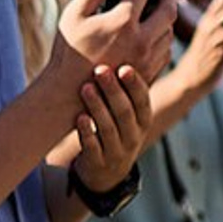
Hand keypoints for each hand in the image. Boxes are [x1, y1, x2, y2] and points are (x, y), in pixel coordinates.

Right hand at [54, 0, 174, 85]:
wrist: (72, 94)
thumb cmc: (69, 51)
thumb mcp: (75, 14)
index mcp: (122, 21)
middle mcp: (142, 39)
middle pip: (168, 8)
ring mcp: (149, 57)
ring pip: (170, 29)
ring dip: (164, 16)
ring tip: (152, 9)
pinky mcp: (152, 71)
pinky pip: (166, 48)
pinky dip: (162, 36)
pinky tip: (149, 32)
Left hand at [71, 65, 152, 192]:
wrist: (108, 171)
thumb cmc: (116, 131)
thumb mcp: (129, 115)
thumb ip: (129, 91)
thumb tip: (132, 50)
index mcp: (143, 121)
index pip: (143, 101)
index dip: (135, 85)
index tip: (124, 67)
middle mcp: (134, 136)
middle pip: (126, 112)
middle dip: (113, 91)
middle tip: (100, 70)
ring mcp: (117, 150)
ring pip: (108, 128)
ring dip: (97, 107)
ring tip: (85, 88)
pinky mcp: (99, 161)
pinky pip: (93, 146)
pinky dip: (87, 132)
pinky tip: (79, 117)